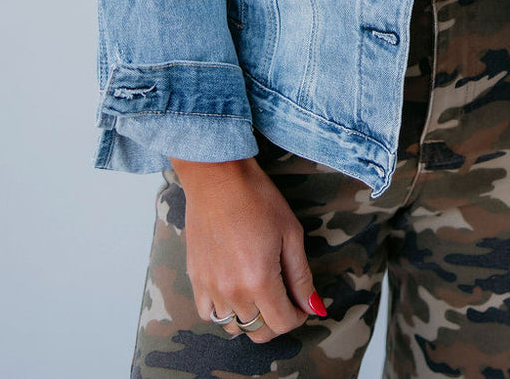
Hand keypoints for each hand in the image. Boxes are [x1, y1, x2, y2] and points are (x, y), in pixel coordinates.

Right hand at [169, 157, 326, 342]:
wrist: (217, 177)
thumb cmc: (257, 198)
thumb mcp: (290, 233)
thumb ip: (301, 276)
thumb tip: (314, 307)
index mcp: (260, 280)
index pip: (282, 323)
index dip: (298, 316)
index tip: (301, 301)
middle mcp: (233, 291)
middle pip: (258, 332)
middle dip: (277, 321)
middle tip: (284, 298)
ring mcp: (210, 287)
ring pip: (234, 326)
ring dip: (251, 317)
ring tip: (259, 292)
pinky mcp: (195, 278)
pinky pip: (209, 314)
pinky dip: (224, 311)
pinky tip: (234, 291)